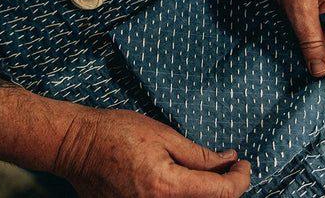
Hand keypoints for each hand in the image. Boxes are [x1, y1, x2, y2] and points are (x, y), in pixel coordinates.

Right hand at [54, 109, 250, 197]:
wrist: (79, 146)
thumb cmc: (119, 132)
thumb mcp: (163, 135)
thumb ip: (198, 155)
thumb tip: (227, 160)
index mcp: (167, 188)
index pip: (220, 194)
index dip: (240, 179)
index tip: (245, 163)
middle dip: (228, 188)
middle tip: (232, 167)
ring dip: (208, 193)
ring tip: (214, 172)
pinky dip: (188, 196)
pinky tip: (191, 180)